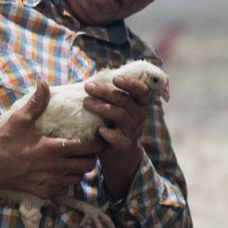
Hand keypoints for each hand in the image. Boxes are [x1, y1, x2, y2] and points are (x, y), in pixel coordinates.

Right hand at [0, 81, 100, 198]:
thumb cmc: (6, 142)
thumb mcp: (21, 119)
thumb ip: (36, 102)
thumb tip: (44, 83)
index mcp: (55, 148)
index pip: (87, 147)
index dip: (97, 143)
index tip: (99, 139)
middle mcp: (57, 167)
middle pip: (88, 166)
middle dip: (91, 158)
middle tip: (86, 151)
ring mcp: (52, 182)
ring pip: (78, 179)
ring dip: (79, 170)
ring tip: (74, 162)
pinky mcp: (45, 192)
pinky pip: (65, 190)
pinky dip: (66, 183)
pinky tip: (60, 174)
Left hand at [84, 74, 153, 196]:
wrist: (120, 155)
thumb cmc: (114, 125)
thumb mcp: (115, 107)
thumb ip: (110, 92)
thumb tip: (100, 73)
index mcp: (138, 104)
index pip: (141, 90)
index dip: (130, 83)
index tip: (115, 78)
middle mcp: (138, 116)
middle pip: (125, 101)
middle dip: (105, 92)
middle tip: (88, 87)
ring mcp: (132, 131)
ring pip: (121, 116)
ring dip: (103, 108)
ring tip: (86, 103)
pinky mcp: (124, 145)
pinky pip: (120, 139)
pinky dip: (111, 134)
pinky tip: (101, 130)